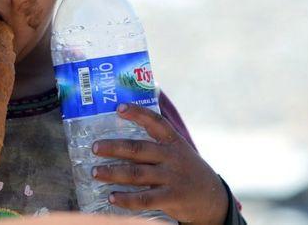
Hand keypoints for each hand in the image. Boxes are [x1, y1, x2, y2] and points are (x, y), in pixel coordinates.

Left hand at [91, 103, 228, 224]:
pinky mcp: (172, 198)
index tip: (119, 108)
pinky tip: (112, 197)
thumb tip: (120, 139)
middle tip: (94, 147)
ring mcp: (172, 178)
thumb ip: (156, 145)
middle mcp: (172, 157)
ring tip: (95, 172)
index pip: (156, 122)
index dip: (138, 113)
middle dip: (114, 147)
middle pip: (138, 149)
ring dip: (113, 173)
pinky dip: (127, 199)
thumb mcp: (178, 152)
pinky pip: (145, 198)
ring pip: (137, 174)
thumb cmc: (186, 171)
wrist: (212, 199)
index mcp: (173, 142)